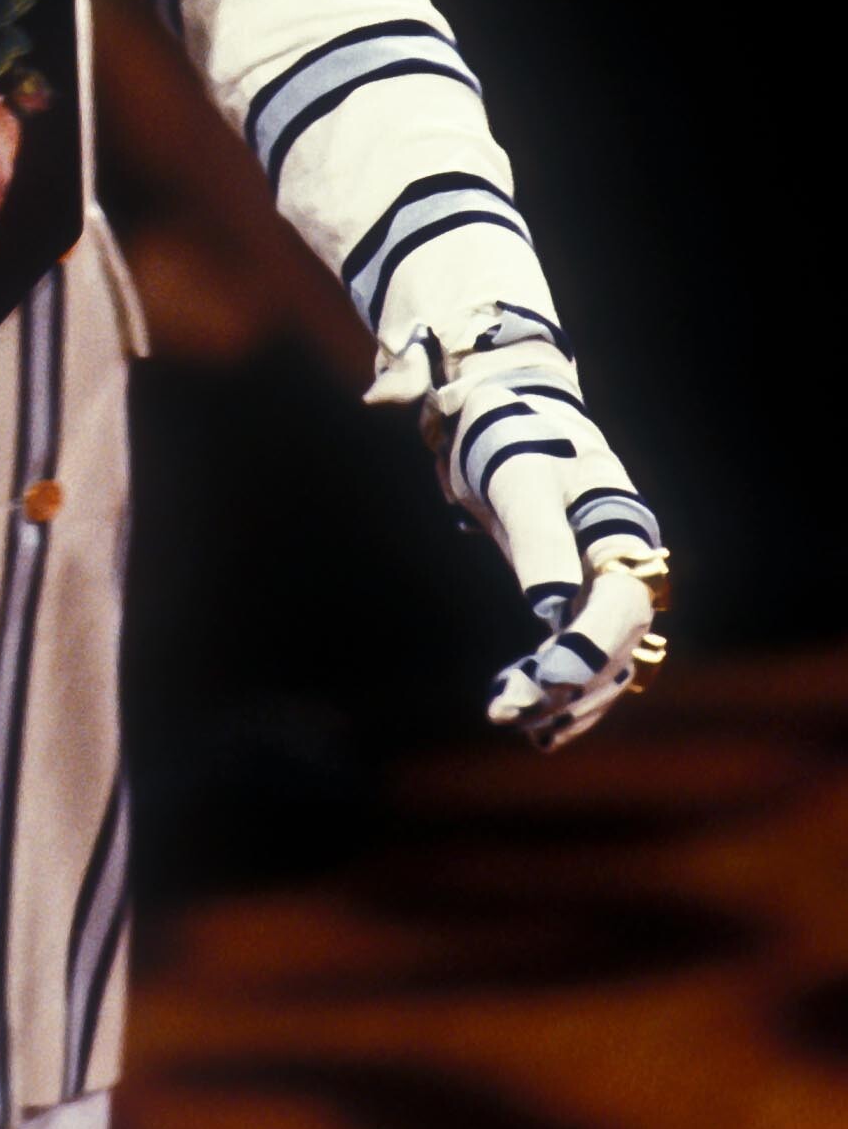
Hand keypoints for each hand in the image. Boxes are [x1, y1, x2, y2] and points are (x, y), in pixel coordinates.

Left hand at [420, 339, 668, 749]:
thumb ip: (539, 541)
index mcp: (622, 531)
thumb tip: (551, 609)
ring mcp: (605, 582)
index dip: (587, 651)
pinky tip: (532, 721)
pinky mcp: (578, 593)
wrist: (502, 406)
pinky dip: (563, 689)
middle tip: (509, 713)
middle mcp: (625, 564)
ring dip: (567, 698)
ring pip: (607, 661)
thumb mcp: (519, 480)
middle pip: (618, 646)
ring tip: (512, 720)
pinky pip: (584, 654)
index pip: (621, 608)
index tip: (542, 685)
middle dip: (570, 687)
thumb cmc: (512, 434)